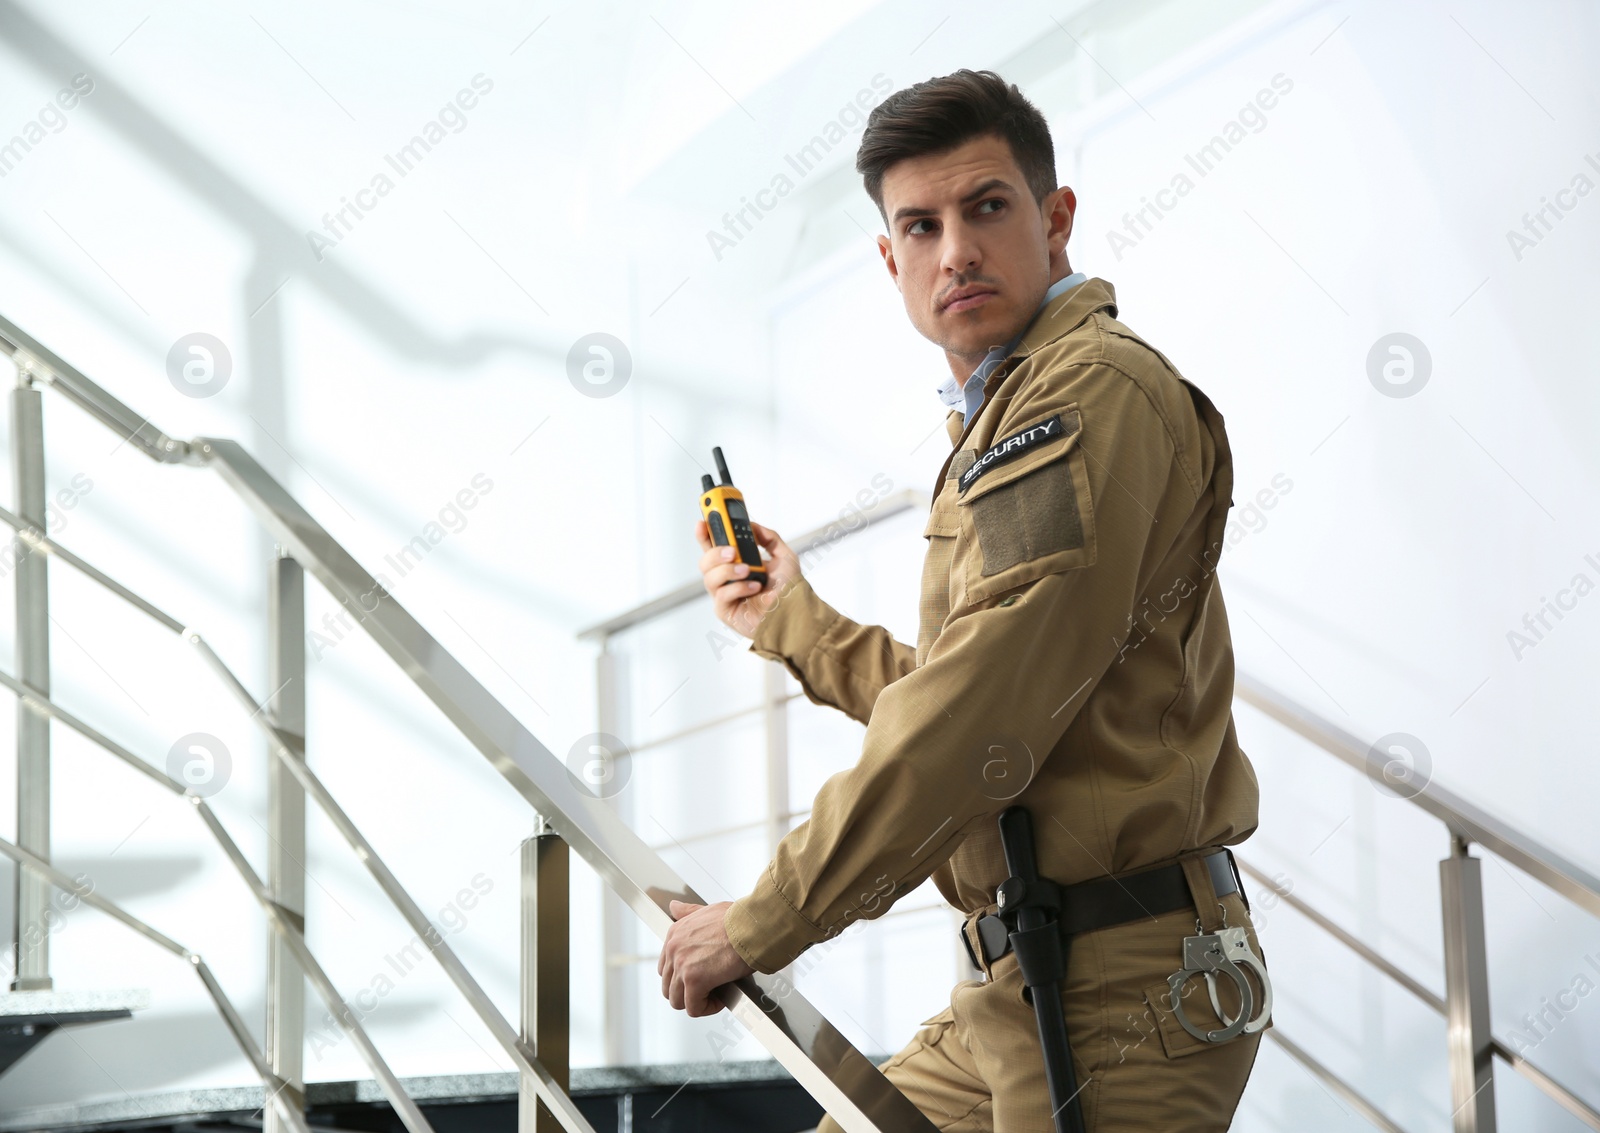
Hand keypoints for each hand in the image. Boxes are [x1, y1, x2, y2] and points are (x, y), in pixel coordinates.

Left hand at [658, 899, 753, 1016]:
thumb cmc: (738, 919)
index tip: (700, 977)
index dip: (682, 978)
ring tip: (715, 995)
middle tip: (707, 989)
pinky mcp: (695, 981)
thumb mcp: (707, 910)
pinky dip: (708, 1008)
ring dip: (696, 1002)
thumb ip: (688, 912)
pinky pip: (694, 1008)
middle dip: (687, 992)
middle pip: (668, 986)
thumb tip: (674, 908)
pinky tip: (721, 999)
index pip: (665, 967)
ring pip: (677, 1000)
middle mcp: (673, 949)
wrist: (752, 926)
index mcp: (675, 933)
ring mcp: (682, 965)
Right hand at [693, 519, 801, 638]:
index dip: (704, 534)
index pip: (713, 546)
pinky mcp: (725, 610)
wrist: (795, 613)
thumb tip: (752, 525)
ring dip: (728, 570)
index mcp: (736, 563)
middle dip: (715, 552)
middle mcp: (727, 578)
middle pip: (705, 560)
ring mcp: (724, 594)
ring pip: (709, 577)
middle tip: (732, 551)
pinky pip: (721, 594)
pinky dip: (738, 588)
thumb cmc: (789, 590)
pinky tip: (754, 587)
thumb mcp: (784, 556)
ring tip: (747, 570)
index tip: (703, 522)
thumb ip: (769, 537)